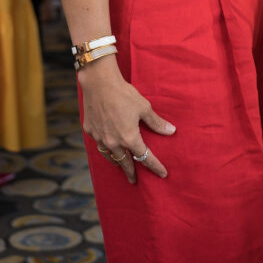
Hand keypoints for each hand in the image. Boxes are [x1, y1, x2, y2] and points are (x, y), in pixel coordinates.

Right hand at [79, 60, 174, 183]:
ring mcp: (100, 138)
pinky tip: (106, 147)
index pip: (145, 157)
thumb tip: (171, 131)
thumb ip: (156, 122)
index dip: (155, 166)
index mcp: (129, 138)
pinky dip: (105, 148)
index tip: (162, 173)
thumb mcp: (144, 108)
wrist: (99, 83)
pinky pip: (99, 144)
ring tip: (120, 165)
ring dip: (116, 162)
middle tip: (134, 179)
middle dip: (131, 171)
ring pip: (109, 156)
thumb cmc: (124, 94)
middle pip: (124, 162)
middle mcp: (113, 142)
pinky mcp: (90, 130)